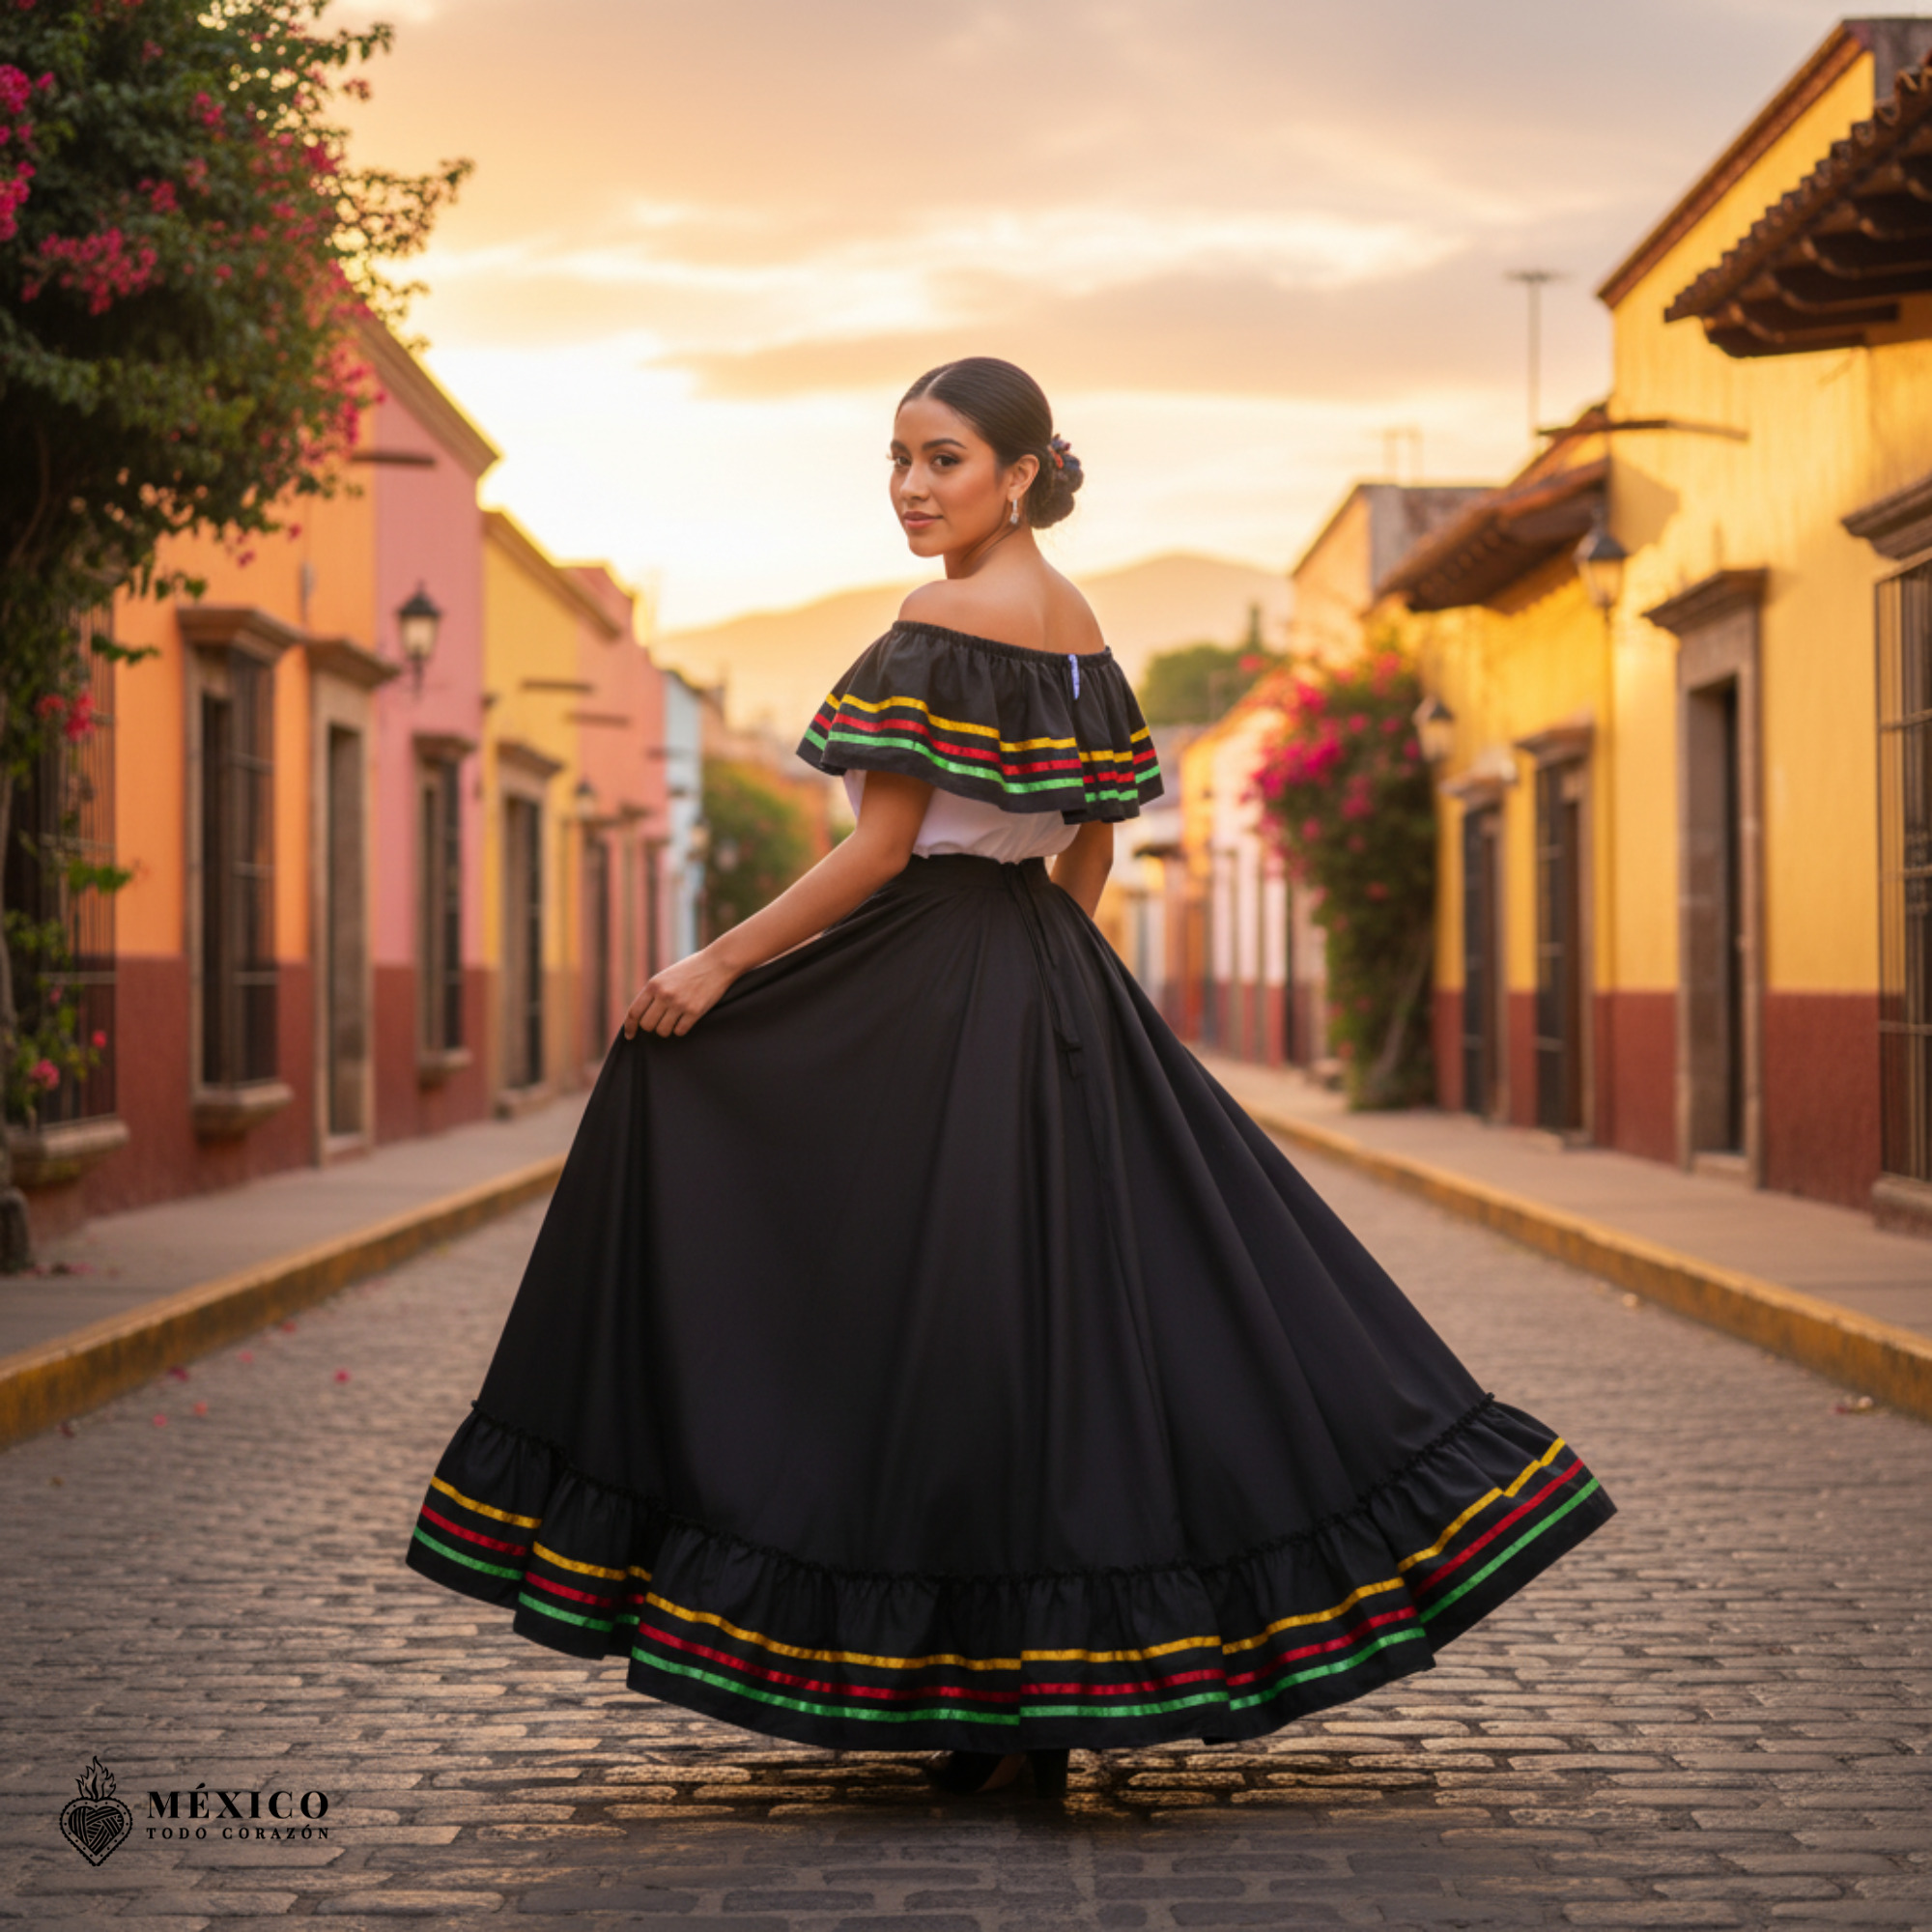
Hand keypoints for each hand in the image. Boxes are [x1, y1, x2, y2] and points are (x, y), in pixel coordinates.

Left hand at [623, 947, 739, 1038]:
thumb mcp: (667, 976)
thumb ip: (654, 992)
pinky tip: (686, 1020)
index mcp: (654, 984)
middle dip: (652, 1027)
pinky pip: (680, 1031)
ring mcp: (679, 1003)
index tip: (630, 1036)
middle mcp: (664, 994)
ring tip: (675, 1020)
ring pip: (662, 1031)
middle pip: (647, 1025)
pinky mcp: (694, 1011)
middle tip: (661, 1022)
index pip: (634, 1012)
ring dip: (667, 1029)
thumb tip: (642, 1015)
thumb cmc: (692, 969)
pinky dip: (681, 1029)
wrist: (718, 963)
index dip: (629, 1027)